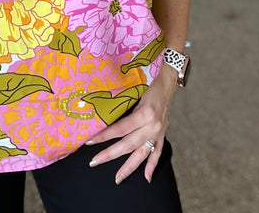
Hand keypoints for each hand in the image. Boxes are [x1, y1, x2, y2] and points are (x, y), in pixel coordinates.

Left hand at [86, 65, 177, 184]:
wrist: (168, 79)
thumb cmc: (148, 80)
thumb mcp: (134, 89)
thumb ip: (122, 103)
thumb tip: (102, 113)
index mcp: (144, 113)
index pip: (120, 129)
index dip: (104, 136)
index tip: (90, 141)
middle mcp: (152, 125)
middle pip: (128, 145)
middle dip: (110, 154)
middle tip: (94, 162)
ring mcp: (158, 132)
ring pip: (142, 154)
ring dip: (129, 167)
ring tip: (118, 178)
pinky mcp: (163, 133)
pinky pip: (158, 152)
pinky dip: (152, 166)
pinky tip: (146, 178)